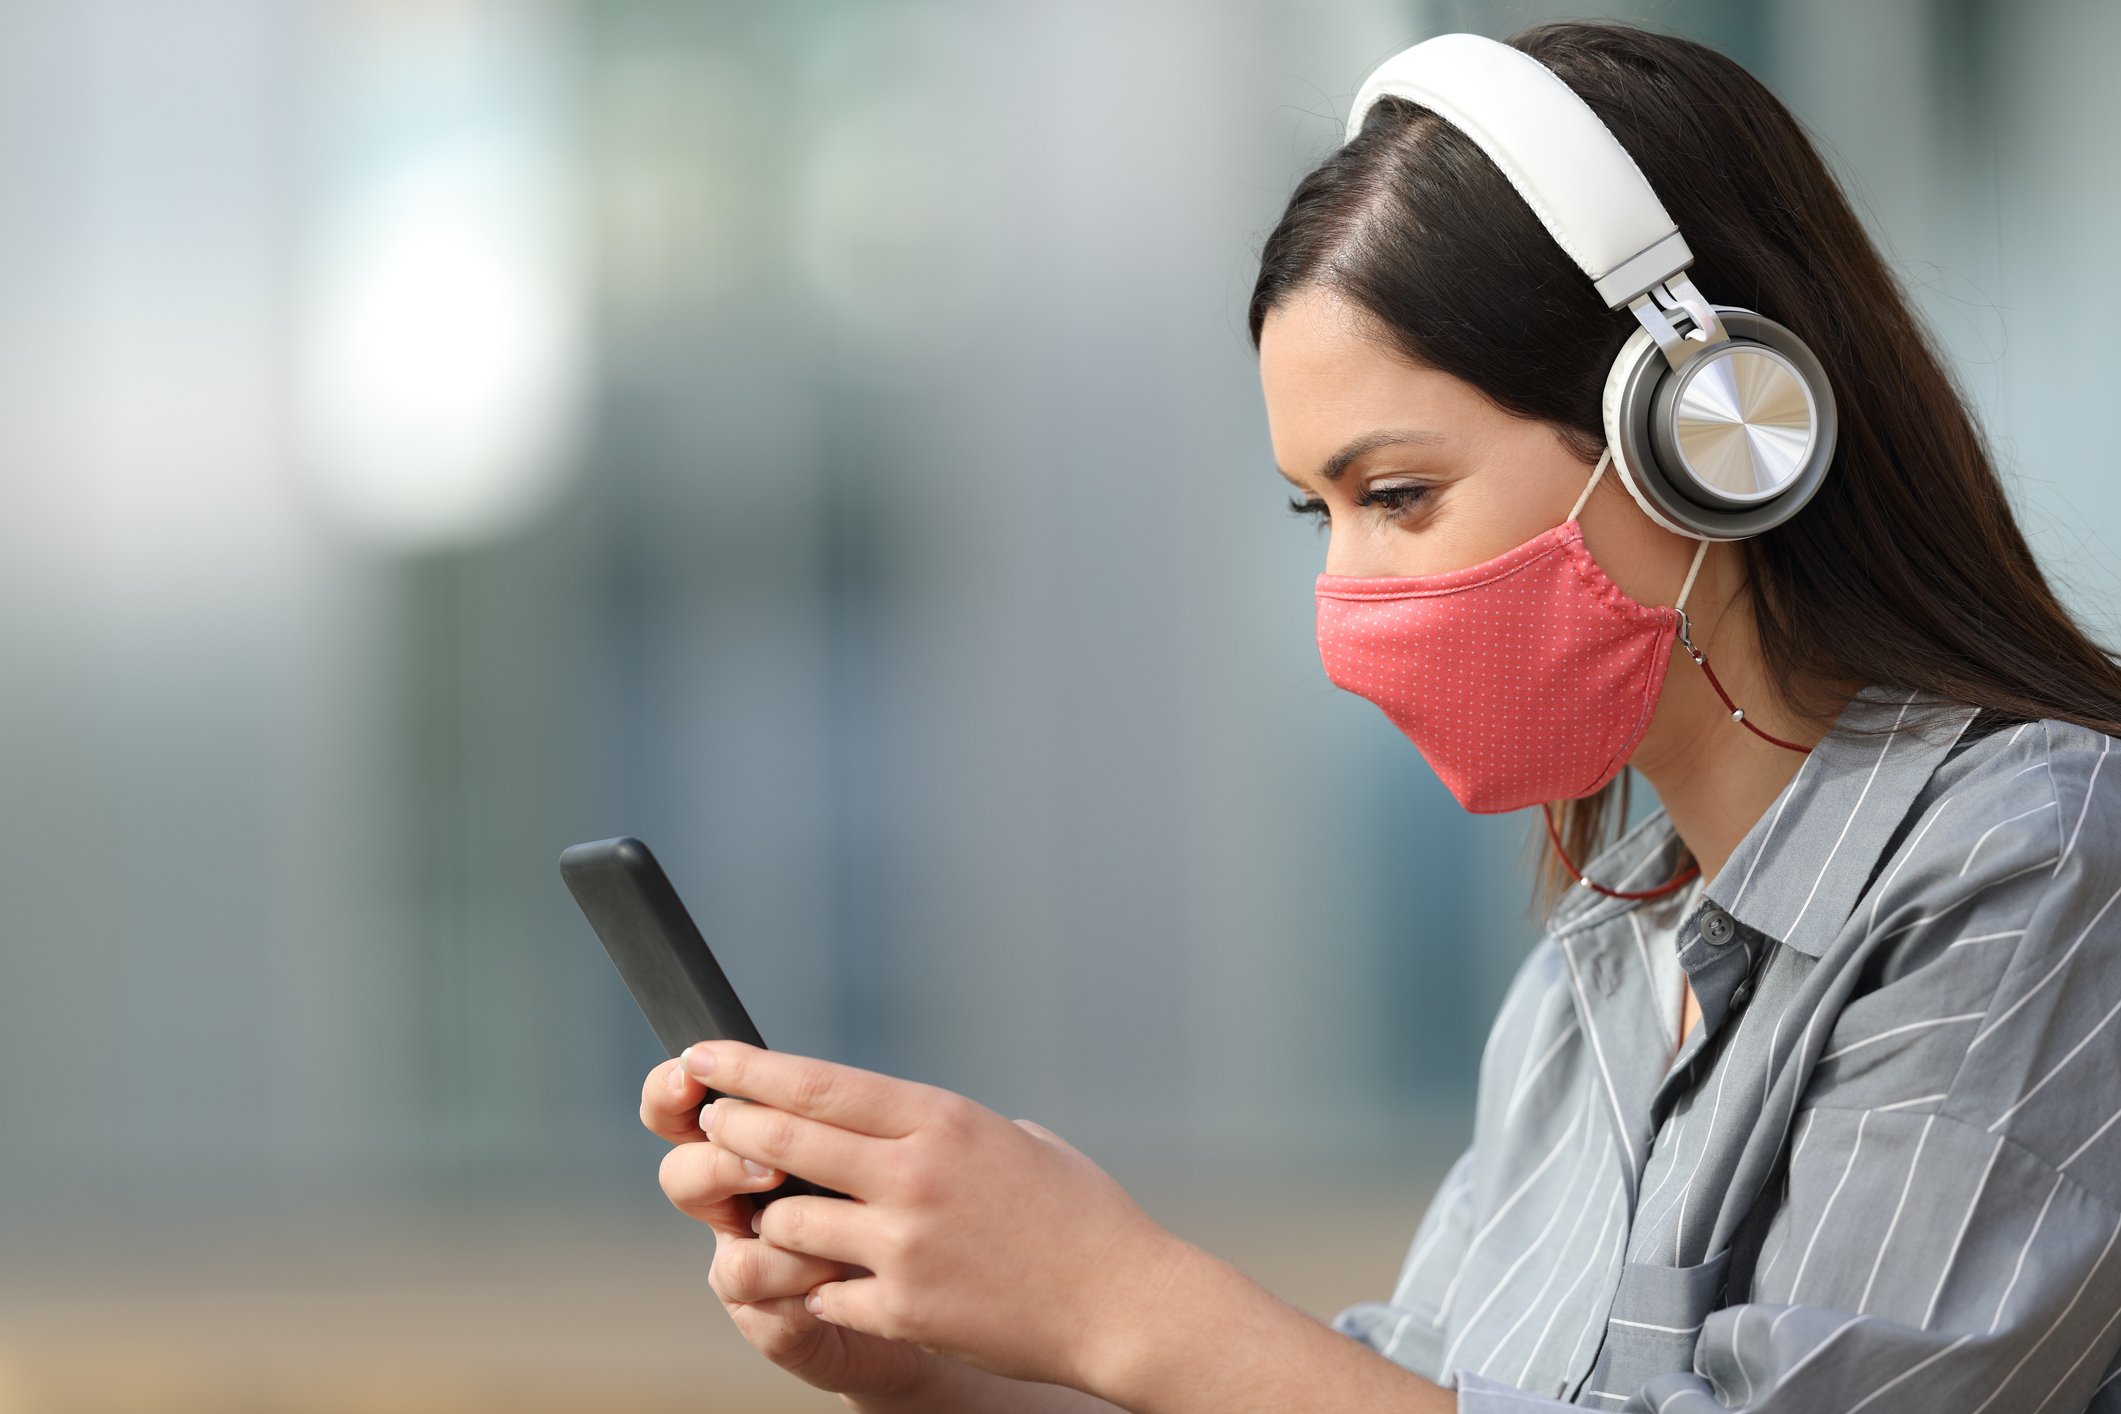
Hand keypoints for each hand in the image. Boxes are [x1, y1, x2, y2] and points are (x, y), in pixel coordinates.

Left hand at [683, 1040, 1192, 1396]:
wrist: (1125, 1302)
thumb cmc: (1079, 1215)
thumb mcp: (1014, 1139)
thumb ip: (943, 1128)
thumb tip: (887, 1120)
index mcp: (942, 1120)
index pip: (818, 1084)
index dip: (750, 1069)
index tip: (705, 1055)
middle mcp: (914, 1175)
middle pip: (784, 1140)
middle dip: (731, 1128)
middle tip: (707, 1122)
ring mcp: (903, 1246)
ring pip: (786, 1222)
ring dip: (768, 1217)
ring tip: (767, 1212)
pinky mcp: (901, 1309)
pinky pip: (822, 1293)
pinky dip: (817, 1286)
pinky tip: (824, 1282)